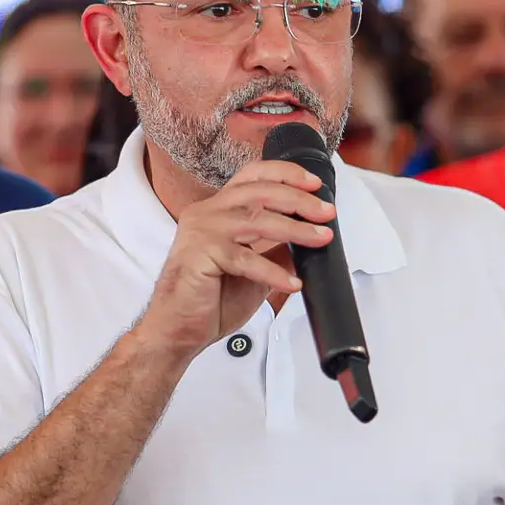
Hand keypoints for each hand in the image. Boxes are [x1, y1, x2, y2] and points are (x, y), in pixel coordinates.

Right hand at [137, 159, 335, 357]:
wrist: (178, 330)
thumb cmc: (208, 300)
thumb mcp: (254, 270)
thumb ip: (275, 250)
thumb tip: (308, 238)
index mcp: (217, 210)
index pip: (253, 177)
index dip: (285, 174)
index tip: (315, 184)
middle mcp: (207, 213)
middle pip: (259, 192)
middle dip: (298, 200)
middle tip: (326, 213)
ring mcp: (201, 231)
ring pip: (257, 219)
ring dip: (295, 229)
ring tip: (320, 239)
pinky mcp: (201, 255)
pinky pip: (247, 259)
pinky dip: (274, 272)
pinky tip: (293, 283)